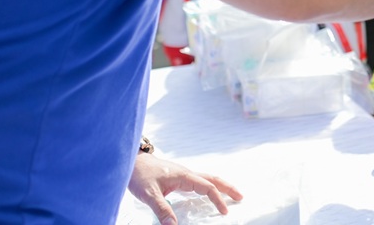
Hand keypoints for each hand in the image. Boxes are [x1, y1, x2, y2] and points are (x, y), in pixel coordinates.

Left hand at [128, 152, 243, 224]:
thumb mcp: (149, 194)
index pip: (207, 187)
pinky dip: (209, 186)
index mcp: (184, 176)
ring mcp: (183, 174)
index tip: (224, 211)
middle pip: (213, 178)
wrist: (132, 162)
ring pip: (207, 178)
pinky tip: (207, 193)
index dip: (218, 199)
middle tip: (241, 196)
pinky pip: (199, 181)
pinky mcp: (178, 177)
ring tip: (230, 194)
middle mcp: (186, 173)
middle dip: (228, 187)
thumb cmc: (140, 175)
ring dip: (220, 185)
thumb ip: (162, 210)